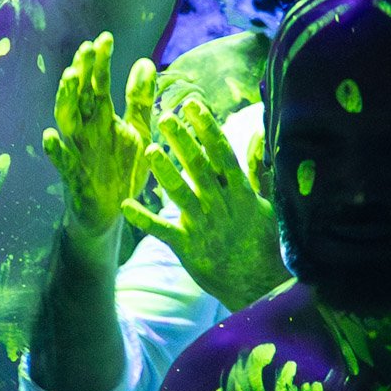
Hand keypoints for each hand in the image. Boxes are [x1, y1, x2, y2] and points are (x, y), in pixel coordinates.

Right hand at [43, 33, 154, 249]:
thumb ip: (139, 99)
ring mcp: (78, 152)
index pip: (98, 83)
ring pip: (66, 122)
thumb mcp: (138, 131)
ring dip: (65, 100)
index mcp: (102, 118)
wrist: (113, 212)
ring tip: (69, 79)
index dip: (100, 62)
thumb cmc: (122, 170)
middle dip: (82, 73)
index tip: (105, 38)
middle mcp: (86, 130)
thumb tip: (145, 61)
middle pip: (80, 96)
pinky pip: (62, 163)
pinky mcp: (75, 178)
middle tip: (86, 49)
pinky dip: (55, 150)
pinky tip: (49, 137)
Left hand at [122, 99, 288, 310]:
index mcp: (239, 192)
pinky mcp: (187, 246)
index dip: (207, 128)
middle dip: (183, 142)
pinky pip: (162, 230)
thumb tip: (257, 137)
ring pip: (181, 194)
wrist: (258, 285)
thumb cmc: (262, 241)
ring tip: (149, 149)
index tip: (193, 105)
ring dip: (165, 172)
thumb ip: (258, 171)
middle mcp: (221, 204)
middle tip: (165, 117)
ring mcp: (203, 225)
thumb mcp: (265, 204)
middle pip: (200, 167)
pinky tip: (125, 205)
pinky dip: (144, 218)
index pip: (222, 153)